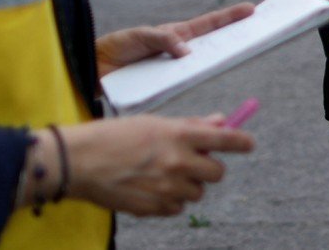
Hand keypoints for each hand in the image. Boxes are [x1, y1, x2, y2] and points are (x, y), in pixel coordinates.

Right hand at [58, 115, 254, 216]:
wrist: (79, 161)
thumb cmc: (115, 136)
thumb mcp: (154, 123)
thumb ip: (190, 125)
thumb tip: (220, 121)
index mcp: (179, 135)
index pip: (225, 139)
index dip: (242, 142)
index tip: (249, 144)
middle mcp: (177, 161)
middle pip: (217, 172)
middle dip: (209, 168)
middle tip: (193, 161)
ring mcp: (166, 187)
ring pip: (197, 192)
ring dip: (187, 185)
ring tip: (162, 174)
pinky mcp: (154, 207)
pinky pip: (177, 208)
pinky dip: (170, 200)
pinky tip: (151, 188)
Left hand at [95, 2, 254, 76]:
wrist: (94, 71)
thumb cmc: (116, 48)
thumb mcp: (139, 37)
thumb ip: (162, 40)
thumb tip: (187, 52)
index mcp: (176, 34)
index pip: (209, 24)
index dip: (230, 17)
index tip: (251, 9)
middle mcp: (180, 52)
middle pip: (214, 45)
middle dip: (235, 38)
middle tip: (256, 35)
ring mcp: (175, 70)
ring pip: (203, 67)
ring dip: (218, 64)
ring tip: (237, 58)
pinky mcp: (167, 87)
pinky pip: (185, 85)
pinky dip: (196, 84)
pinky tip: (206, 81)